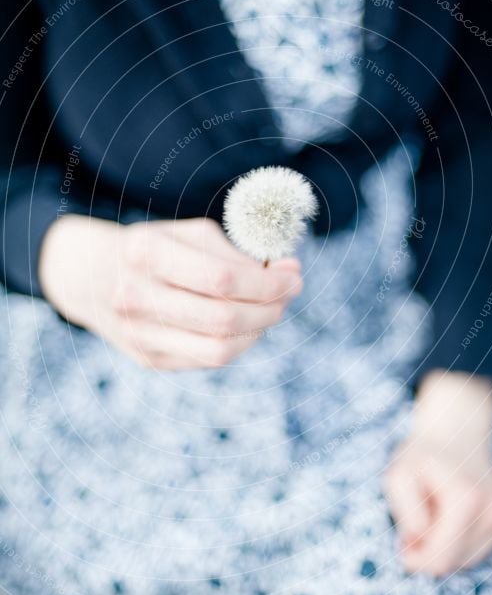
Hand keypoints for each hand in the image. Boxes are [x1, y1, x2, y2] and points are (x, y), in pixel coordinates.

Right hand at [38, 215, 302, 369]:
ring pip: (220, 349)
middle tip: (289, 293)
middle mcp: (135, 297)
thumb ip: (238, 253)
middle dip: (270, 307)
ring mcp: (139, 334)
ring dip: (259, 330)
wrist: (94, 277)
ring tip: (272, 309)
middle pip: (224, 318)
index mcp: (146, 253)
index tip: (294, 275)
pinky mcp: (149, 359)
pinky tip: (247, 323)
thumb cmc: (156, 248)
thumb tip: (290, 271)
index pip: (222, 279)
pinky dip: (239, 342)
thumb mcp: (190, 234)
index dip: (268, 283)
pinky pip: (209, 360)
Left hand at [384, 370, 491, 575]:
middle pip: (456, 563)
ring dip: (446, 543)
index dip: (416, 558)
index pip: (441, 561)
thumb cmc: (421, 455)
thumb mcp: (397, 476)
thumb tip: (422, 541)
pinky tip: (455, 512)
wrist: (455, 431)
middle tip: (417, 522)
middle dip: (431, 550)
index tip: (403, 540)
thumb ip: (405, 513)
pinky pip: (480, 548)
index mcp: (468, 499)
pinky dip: (462, 538)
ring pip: (469, 559)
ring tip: (438, 511)